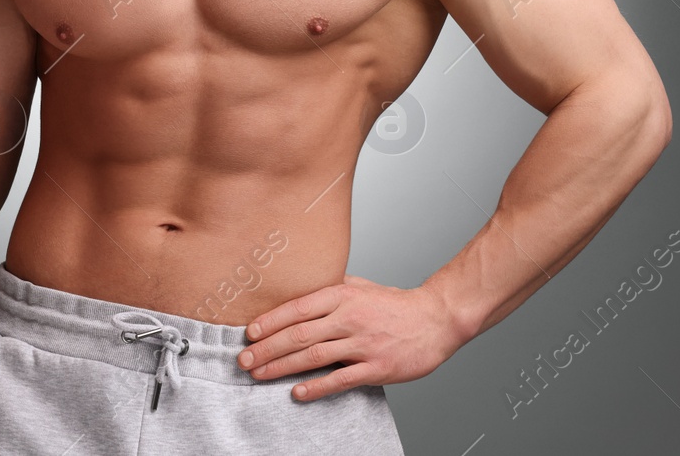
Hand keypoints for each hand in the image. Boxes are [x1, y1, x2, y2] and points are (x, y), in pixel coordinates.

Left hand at [237, 274, 464, 401]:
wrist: (436, 319)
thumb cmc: (394, 304)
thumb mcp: (360, 286)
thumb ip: (330, 289)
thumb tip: (297, 289)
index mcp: (343, 296)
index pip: (298, 308)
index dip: (270, 321)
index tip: (249, 333)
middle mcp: (350, 318)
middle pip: (299, 334)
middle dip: (267, 348)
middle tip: (243, 360)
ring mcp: (363, 344)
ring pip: (314, 356)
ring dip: (282, 367)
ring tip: (259, 375)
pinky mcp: (377, 367)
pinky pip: (341, 379)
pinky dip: (316, 387)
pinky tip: (297, 393)